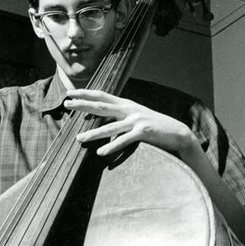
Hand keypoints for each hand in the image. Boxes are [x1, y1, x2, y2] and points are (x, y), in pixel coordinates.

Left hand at [64, 89, 199, 157]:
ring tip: (79, 139)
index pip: (102, 96)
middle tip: (67, 104)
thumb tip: (104, 122)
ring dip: (93, 134)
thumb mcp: (136, 117)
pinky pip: (124, 141)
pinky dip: (112, 147)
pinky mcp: (144, 132)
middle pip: (102, 106)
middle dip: (83, 105)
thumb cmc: (155, 127)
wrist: (177, 133)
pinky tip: (101, 153)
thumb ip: (121, 116)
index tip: (70, 92)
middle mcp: (130, 109)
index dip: (86, 93)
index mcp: (126, 104)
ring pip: (110, 127)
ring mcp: (137, 120)